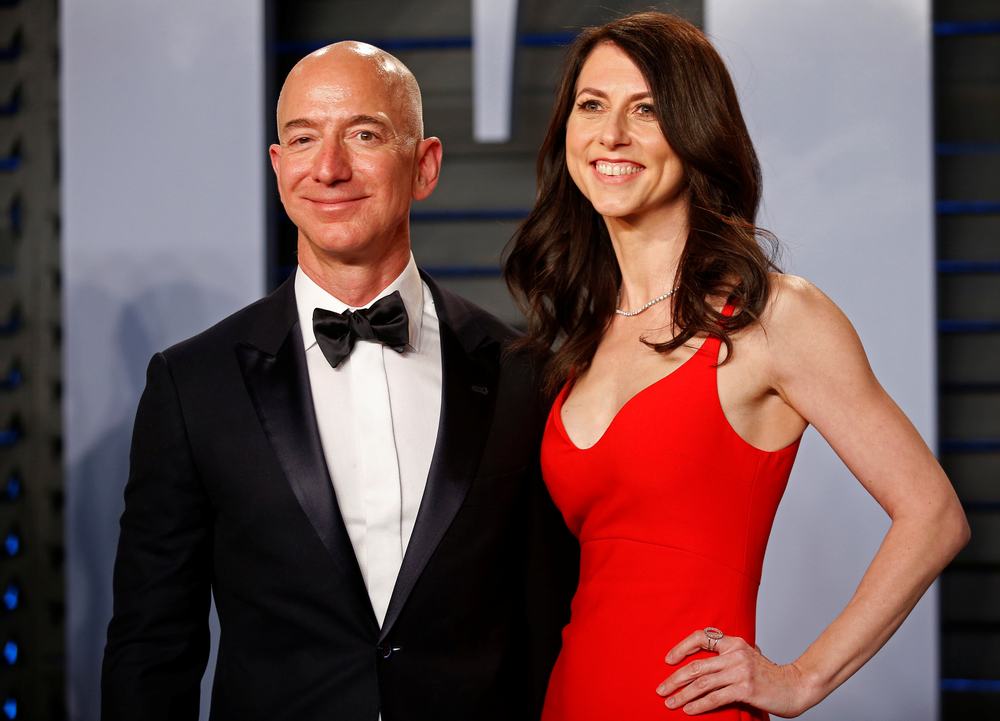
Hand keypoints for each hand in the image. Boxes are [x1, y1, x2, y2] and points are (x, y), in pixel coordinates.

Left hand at [655, 628, 814, 716]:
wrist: (797, 686)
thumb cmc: (770, 675)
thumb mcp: (748, 657)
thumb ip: (728, 657)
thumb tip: (703, 664)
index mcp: (733, 642)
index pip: (701, 637)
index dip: (681, 648)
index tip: (668, 660)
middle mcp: (735, 653)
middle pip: (696, 665)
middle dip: (674, 679)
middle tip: (661, 689)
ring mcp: (740, 670)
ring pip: (702, 683)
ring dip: (682, 695)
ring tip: (670, 702)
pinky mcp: (745, 688)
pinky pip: (715, 697)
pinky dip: (699, 705)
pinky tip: (689, 710)